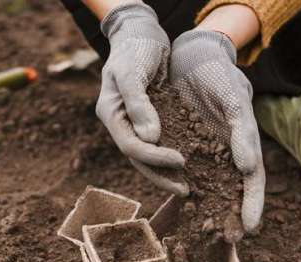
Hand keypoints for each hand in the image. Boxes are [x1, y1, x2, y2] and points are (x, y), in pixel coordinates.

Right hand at [95, 1, 188, 195]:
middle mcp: (120, 123)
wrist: (142, 32)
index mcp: (111, 114)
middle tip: (185, 190)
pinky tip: (189, 164)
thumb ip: (139, 105)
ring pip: (148, 155)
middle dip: (161, 175)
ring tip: (187, 187)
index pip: (131, 146)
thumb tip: (150, 138)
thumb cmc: (136, 48)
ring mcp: (133, 122)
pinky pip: (159, 142)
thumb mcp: (133, 73)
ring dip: (166, 172)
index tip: (181, 160)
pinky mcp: (148, 118)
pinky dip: (171, 154)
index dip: (156, 157)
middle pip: (139, 158)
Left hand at [170, 29, 264, 230]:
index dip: (253, 203)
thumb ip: (241, 130)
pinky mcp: (181, 144)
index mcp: (243, 140)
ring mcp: (203, 149)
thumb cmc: (217, 72)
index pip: (252, 178)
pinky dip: (183, 187)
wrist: (189, 55)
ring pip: (209, 183)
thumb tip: (248, 166)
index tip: (250, 227)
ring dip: (209, 207)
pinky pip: (182, 170)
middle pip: (232, 188)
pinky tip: (181, 202)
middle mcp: (225, 149)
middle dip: (232, 213)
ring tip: (208, 231)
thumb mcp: (233, 97)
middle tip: (230, 240)